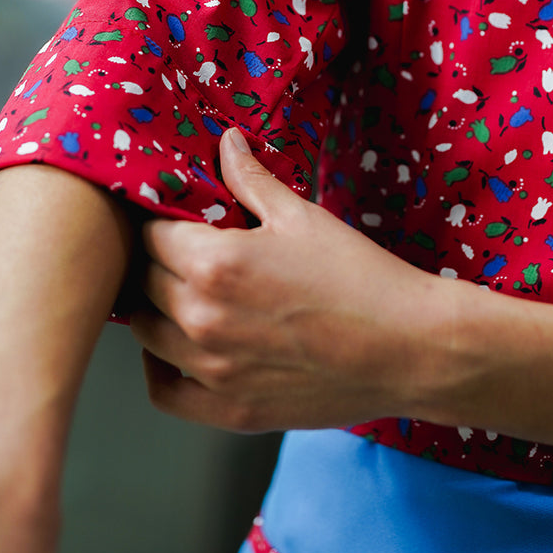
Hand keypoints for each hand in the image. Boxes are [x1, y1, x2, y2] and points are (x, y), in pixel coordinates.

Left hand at [130, 128, 452, 432]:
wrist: (409, 349)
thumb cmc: (360, 277)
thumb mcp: (302, 217)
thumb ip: (251, 179)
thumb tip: (226, 141)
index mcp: (215, 263)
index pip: (151, 235)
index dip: (160, 221)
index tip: (173, 219)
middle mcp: (201, 319)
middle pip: (142, 282)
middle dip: (155, 261)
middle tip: (180, 252)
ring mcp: (212, 371)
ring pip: (145, 333)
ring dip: (155, 308)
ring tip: (179, 293)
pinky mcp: (228, 411)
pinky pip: (163, 390)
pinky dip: (159, 367)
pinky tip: (179, 348)